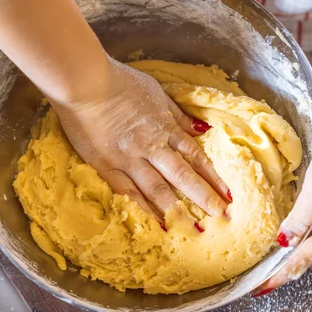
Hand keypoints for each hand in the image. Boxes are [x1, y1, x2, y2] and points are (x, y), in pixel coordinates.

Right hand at [50, 58, 229, 218]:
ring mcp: (128, 159)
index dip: (212, 176)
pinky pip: (128, 192)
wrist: (84, 83)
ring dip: (177, 210)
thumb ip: (177, 114)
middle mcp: (151, 146)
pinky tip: (156, 222)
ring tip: (193, 229)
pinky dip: (144, 208)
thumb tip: (201, 130)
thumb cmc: (119, 82)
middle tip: (221, 216)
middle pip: (182, 176)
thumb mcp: (155, 92)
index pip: (194, 156)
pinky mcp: (106, 166)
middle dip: (203, 197)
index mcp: (165, 127)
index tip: (227, 194)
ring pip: (158, 189)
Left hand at [253, 121, 311, 295]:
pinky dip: (305, 232)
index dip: (284, 271)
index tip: (264, 288)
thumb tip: (283, 243)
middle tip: (261, 278)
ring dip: (296, 247)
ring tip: (269, 263)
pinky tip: (288, 235)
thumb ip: (298, 220)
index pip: (309, 256)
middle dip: (288, 263)